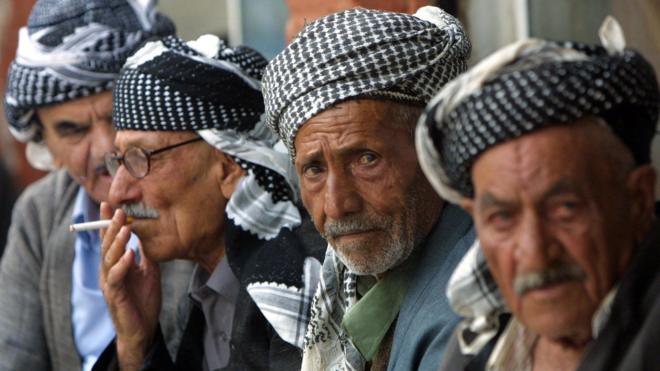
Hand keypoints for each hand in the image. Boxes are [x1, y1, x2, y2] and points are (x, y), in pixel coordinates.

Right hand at [99, 202, 161, 370]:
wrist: (143, 328)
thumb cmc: (143, 299)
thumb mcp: (149, 270)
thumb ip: (146, 252)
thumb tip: (149, 232)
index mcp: (115, 263)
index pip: (109, 239)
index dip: (107, 222)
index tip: (109, 204)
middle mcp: (108, 270)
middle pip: (106, 245)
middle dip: (111, 227)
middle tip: (118, 211)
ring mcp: (109, 283)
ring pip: (108, 258)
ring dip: (117, 243)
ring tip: (125, 229)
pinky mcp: (115, 295)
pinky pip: (116, 277)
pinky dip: (122, 265)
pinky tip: (130, 255)